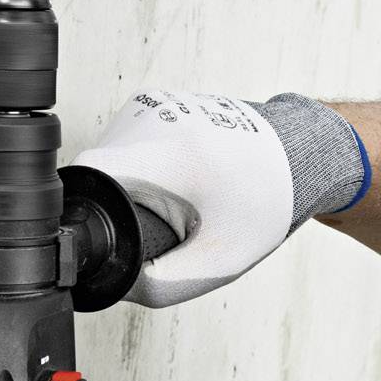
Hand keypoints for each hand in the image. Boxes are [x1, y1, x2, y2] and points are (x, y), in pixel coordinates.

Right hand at [70, 91, 367, 306]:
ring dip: (125, 181)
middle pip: (95, 169)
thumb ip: (159, 283)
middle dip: (113, 201)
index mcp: (173, 155)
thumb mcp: (219, 261)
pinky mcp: (154, 97)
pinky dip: (139, 162)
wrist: (296, 155)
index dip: (84, 206)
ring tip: (175, 192)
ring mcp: (154, 102)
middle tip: (160, 216)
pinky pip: (123, 138)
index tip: (103, 227)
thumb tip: (110, 283)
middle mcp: (157, 118)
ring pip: (106, 153)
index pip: (88, 172)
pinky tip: (175, 172)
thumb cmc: (264, 204)